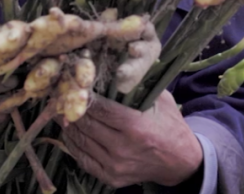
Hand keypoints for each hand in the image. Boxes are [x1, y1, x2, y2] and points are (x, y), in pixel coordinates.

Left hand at [62, 90, 203, 188]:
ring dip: (69, 126)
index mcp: (135, 126)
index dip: (85, 97)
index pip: (99, 109)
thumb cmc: (170, 125)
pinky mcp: (111, 177)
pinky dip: (73, 145)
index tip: (76, 86)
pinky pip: (83, 159)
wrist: (180, 161)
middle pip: (86, 124)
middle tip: (64, 98)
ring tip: (64, 113)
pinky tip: (70, 133)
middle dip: (73, 109)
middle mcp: (122, 147)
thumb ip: (140, 85)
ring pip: (80, 142)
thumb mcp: (161, 100)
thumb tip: (116, 67)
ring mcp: (115, 165)